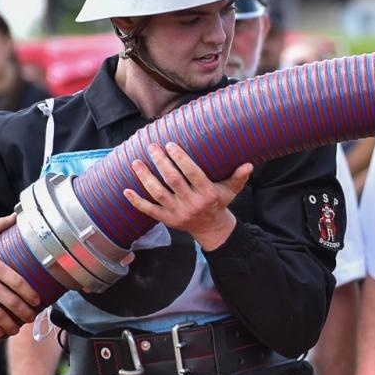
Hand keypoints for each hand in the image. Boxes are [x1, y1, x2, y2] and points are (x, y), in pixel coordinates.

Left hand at [123, 143, 252, 250]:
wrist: (212, 230)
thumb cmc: (220, 203)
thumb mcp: (232, 190)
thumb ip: (239, 177)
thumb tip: (249, 164)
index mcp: (208, 194)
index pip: (192, 173)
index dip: (180, 158)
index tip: (170, 144)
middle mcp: (192, 203)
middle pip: (172, 180)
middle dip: (160, 162)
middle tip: (151, 146)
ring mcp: (177, 213)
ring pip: (158, 193)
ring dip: (145, 177)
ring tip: (136, 162)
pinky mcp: (167, 220)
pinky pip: (149, 210)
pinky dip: (136, 201)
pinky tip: (126, 190)